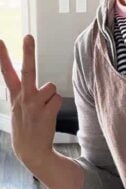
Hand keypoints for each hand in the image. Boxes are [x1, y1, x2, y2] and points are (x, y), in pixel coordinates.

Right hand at [0, 35, 61, 167]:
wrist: (31, 152)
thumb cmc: (26, 124)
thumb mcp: (17, 108)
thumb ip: (21, 91)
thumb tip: (28, 78)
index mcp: (14, 96)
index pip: (7, 73)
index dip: (3, 56)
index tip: (0, 41)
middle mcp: (23, 98)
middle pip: (27, 70)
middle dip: (28, 52)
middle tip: (28, 36)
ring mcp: (34, 106)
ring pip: (51, 87)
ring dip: (50, 97)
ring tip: (43, 110)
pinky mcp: (46, 112)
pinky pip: (57, 98)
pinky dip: (55, 105)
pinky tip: (48, 117)